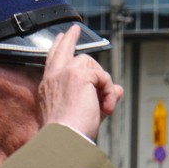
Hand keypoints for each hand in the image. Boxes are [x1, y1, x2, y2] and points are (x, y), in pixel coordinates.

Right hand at [38, 24, 122, 139]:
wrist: (64, 139)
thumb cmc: (70, 133)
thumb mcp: (88, 112)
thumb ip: (102, 98)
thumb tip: (119, 89)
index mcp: (49, 87)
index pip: (53, 62)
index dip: (59, 48)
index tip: (61, 37)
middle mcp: (54, 77)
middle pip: (64, 50)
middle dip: (70, 38)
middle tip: (74, 28)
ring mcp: (65, 73)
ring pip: (93, 65)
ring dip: (104, 85)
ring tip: (103, 105)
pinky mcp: (79, 75)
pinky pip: (103, 77)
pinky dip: (109, 92)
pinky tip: (105, 107)